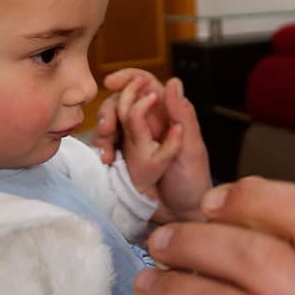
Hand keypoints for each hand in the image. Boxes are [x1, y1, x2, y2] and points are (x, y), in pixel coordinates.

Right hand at [99, 69, 211, 222]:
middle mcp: (148, 123)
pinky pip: (105, 145)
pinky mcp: (122, 158)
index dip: (128, 77)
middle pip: (121, 100)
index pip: (146, 84)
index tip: (111, 82)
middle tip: (106, 127)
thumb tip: (173, 81)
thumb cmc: (194, 182)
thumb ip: (182, 116)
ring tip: (105, 148)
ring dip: (102, 129)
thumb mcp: (192, 149)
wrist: (183, 217)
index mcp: (167, 114)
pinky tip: (104, 160)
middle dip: (109, 109)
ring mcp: (133, 141)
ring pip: (110, 122)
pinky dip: (100, 148)